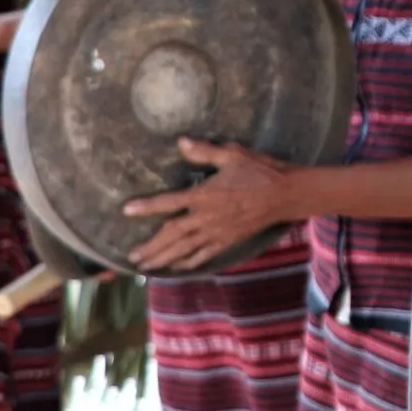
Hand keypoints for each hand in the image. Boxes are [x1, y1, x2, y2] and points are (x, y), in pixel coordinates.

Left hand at [121, 138, 294, 271]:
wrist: (285, 194)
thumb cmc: (259, 171)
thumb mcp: (232, 155)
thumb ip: (204, 151)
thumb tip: (180, 142)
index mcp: (205, 195)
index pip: (169, 203)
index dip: (147, 207)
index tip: (127, 211)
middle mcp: (207, 218)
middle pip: (172, 235)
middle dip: (151, 247)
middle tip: (131, 257)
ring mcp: (217, 233)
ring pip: (184, 249)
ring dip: (163, 258)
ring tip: (145, 266)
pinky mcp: (228, 241)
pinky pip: (204, 255)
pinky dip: (188, 263)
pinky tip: (176, 268)